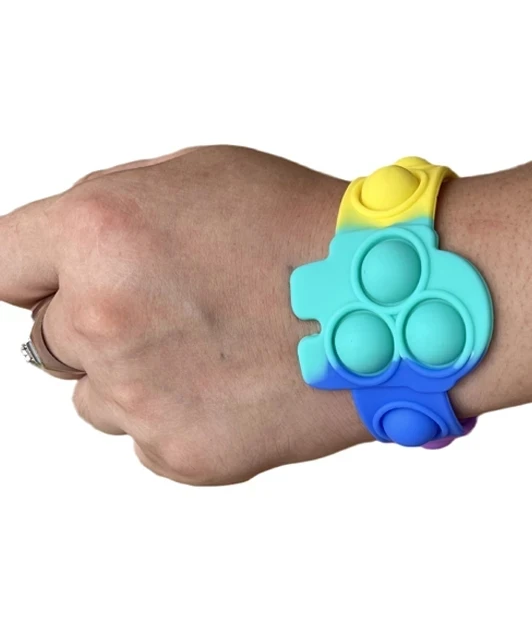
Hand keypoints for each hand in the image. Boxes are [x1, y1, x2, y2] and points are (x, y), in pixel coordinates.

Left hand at [1, 146, 370, 483]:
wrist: (393, 302)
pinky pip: (149, 438)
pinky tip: (242, 384)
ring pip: (98, 397)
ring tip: (225, 348)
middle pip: (48, 338)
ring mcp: (140, 396)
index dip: (32, 272)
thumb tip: (67, 256)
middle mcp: (103, 317)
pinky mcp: (181, 454)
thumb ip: (114, 212)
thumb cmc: (309, 228)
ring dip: (141, 375)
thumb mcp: (202, 176)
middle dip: (99, 322)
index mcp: (100, 231)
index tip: (46, 285)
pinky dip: (183, 416)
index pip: (2, 263)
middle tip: (180, 309)